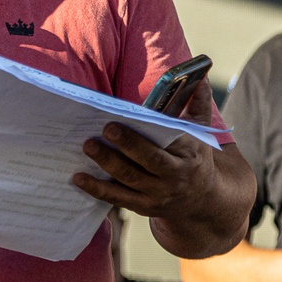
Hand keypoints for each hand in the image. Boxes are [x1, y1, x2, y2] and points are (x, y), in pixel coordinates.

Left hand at [73, 81, 225, 218]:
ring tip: (88, 146)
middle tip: (105, 128)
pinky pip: (117, 198)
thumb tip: (202, 74)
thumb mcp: (202, 130)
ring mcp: (158, 194)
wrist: (203, 199)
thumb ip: (200, 101)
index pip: (170, 141)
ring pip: (129, 179)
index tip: (127, 117)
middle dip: (127, 144)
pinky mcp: (143, 206)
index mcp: (188, 153)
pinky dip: (97, 189)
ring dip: (107, 163)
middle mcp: (174, 176)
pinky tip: (78, 178)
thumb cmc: (195, 155)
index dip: (149, 131)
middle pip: (149, 160)